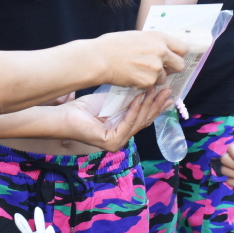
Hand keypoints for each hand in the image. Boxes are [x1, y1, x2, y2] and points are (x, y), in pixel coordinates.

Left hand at [54, 88, 173, 151]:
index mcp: (122, 131)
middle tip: (168, 90)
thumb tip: (147, 89)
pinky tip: (140, 98)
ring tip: (157, 90)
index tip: (168, 95)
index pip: (144, 119)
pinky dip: (134, 110)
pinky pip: (127, 123)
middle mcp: (121, 139)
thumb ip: (128, 100)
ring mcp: (116, 143)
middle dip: (157, 104)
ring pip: (138, 122)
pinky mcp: (110, 142)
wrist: (65, 115)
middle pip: (144, 121)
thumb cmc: (84, 108)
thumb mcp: (112, 102)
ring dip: (149, 104)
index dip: (156, 107)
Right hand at [93, 30, 185, 88]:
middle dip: (172, 68)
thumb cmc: (113, 45)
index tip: (173, 57)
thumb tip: (164, 49)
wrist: (99, 58)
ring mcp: (156, 68)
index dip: (177, 54)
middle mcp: (161, 52)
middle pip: (180, 65)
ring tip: (138, 71)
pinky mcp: (148, 81)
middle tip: (161, 69)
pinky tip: (132, 76)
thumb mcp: (137, 36)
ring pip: (164, 78)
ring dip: (155, 77)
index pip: (182, 48)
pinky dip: (144, 84)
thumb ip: (153, 43)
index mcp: (158, 38)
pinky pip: (151, 85)